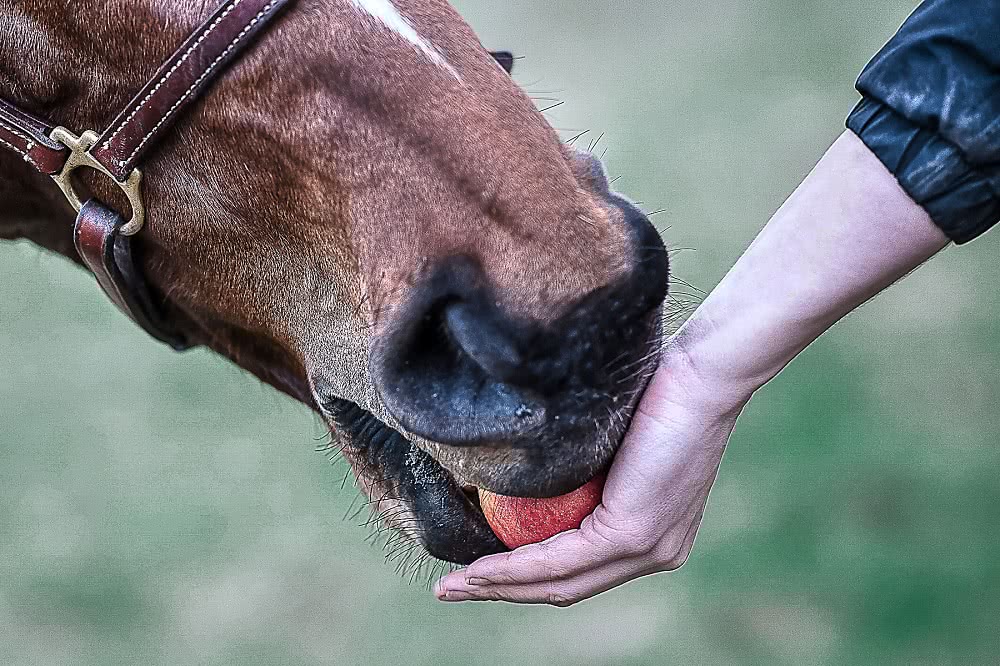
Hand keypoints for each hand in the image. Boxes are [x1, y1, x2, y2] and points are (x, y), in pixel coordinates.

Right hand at [433, 339, 747, 605]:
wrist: (701, 371)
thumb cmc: (658, 387)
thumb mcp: (612, 437)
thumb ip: (579, 466)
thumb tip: (520, 469)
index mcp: (652, 534)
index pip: (579, 567)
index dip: (524, 576)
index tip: (476, 572)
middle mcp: (654, 552)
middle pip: (565, 586)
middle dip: (503, 592)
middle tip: (451, 588)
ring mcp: (648, 549)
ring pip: (559, 582)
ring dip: (498, 587)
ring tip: (453, 585)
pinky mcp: (634, 534)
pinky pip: (560, 559)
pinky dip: (512, 567)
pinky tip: (478, 569)